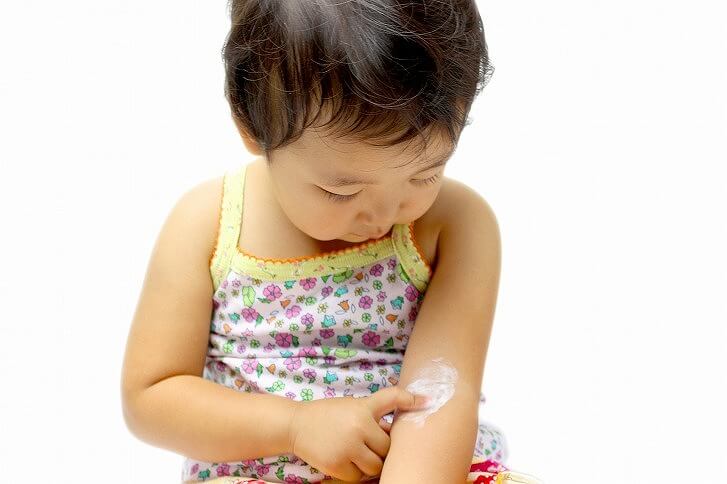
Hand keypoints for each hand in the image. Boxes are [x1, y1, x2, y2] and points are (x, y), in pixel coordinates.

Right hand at [287, 386, 430, 481]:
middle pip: (387, 448)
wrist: (296, 424)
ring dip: (371, 463)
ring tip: (359, 454)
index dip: (410, 399)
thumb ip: (373, 418)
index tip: (427, 400)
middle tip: (370, 445)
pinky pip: (358, 476)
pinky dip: (355, 472)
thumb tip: (393, 435)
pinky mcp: (337, 465)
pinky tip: (345, 460)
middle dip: (381, 449)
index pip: (391, 399)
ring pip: (375, 466)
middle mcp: (358, 427)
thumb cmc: (328, 414)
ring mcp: (348, 448)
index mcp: (362, 408)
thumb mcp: (352, 407)